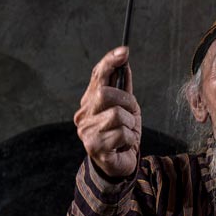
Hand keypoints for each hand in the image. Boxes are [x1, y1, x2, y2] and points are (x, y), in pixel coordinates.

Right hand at [73, 47, 141, 178]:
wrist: (119, 164)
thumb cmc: (123, 134)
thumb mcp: (127, 108)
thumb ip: (124, 88)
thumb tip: (124, 61)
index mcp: (90, 102)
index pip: (97, 76)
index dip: (109, 62)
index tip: (124, 51)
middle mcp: (83, 114)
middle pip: (104, 93)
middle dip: (126, 101)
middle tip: (132, 114)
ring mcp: (86, 131)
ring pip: (117, 115)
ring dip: (130, 124)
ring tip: (127, 133)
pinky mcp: (93, 146)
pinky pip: (122, 133)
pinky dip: (129, 139)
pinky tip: (123, 145)